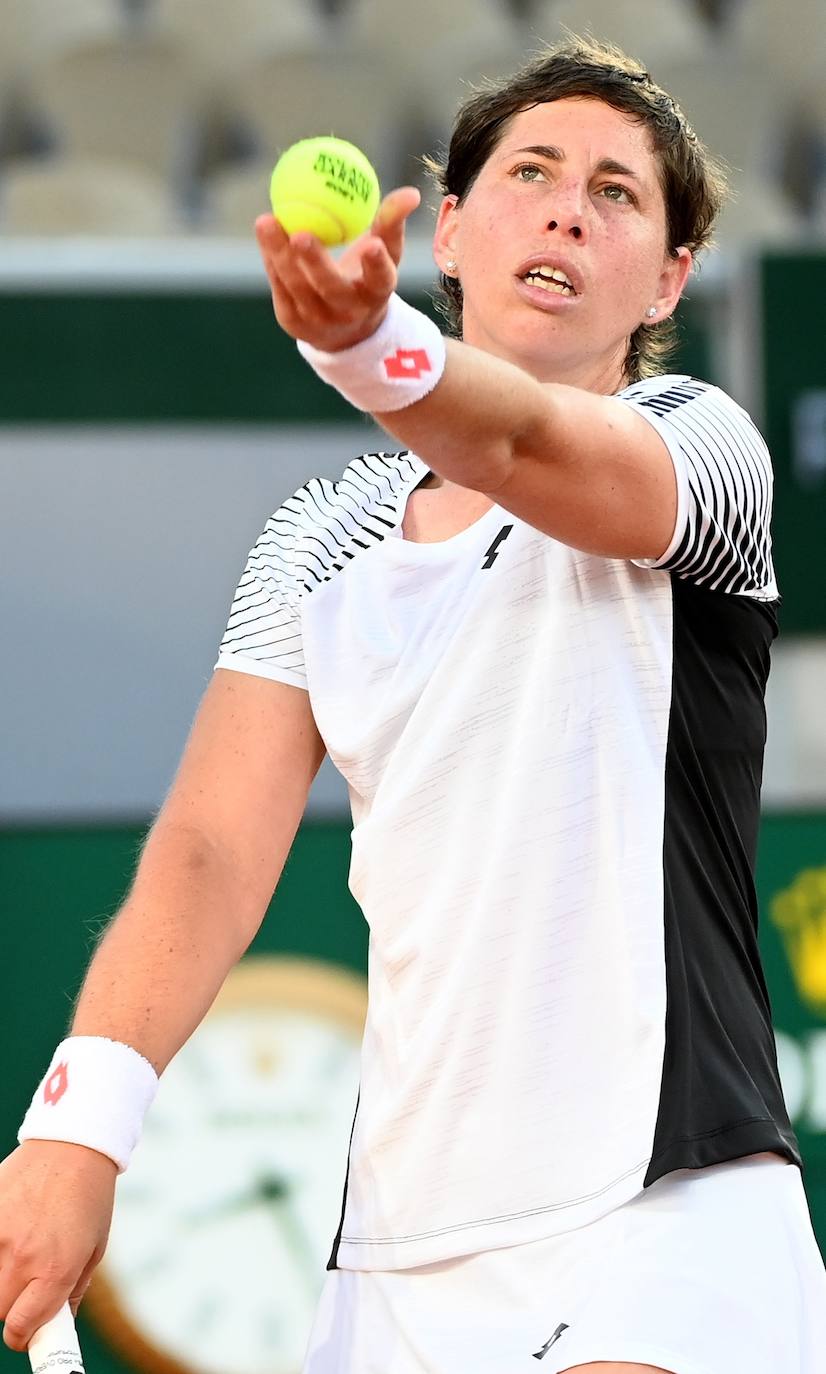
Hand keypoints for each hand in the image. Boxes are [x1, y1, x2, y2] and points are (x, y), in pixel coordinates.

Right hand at [0, 1141, 116, 1351]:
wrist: (73, 1143)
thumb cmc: (89, 1195)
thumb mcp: (94, 1247)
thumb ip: (73, 1289)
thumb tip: (58, 1323)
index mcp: (56, 1269)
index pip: (21, 1327)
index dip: (23, 1336)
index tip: (25, 1332)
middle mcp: (24, 1255)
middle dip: (12, 1305)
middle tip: (25, 1286)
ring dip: (1, 1274)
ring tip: (20, 1248)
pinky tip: (10, 1228)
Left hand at [255, 186, 420, 352]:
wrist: (343, 329)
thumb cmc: (365, 278)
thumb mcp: (384, 254)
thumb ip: (391, 223)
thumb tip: (411, 193)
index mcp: (376, 294)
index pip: (381, 280)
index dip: (377, 264)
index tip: (373, 244)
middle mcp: (348, 312)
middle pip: (331, 287)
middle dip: (316, 262)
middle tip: (301, 233)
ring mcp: (318, 321)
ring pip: (297, 286)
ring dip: (279, 254)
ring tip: (266, 221)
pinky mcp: (293, 323)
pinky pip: (280, 286)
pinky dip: (271, 259)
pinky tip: (266, 232)